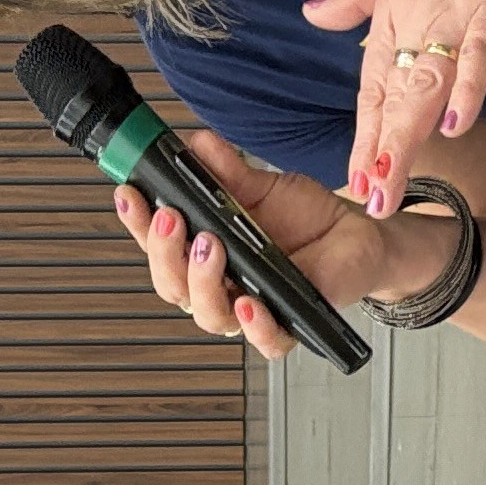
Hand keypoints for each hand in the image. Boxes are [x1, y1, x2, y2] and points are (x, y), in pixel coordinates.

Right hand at [108, 132, 409, 362]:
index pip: (158, 246)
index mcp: (203, 253)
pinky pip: (265, 341)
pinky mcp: (288, 326)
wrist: (356, 235)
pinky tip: (249, 302)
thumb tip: (195, 143)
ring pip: (209, 315)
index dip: (138, 224)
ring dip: (201, 282)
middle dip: (165, 253)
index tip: (129, 194)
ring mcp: (251, 309)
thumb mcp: (262, 187)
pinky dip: (254, 326)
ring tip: (210, 246)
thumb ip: (226, 170)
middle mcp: (220, 286)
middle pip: (173, 286)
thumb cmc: (305, 218)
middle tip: (172, 219)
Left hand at [305, 0, 485, 225]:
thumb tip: (314, 15)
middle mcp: (414, 16)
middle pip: (392, 96)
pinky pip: (477, 54)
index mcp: (392, 9)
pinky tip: (458, 126)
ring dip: (408, 136)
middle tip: (372, 203)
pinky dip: (468, 89)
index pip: (370, 84)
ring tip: (396, 183)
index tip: (354, 180)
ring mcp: (454, 12)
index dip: (363, 134)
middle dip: (381, 153)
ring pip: (424, 84)